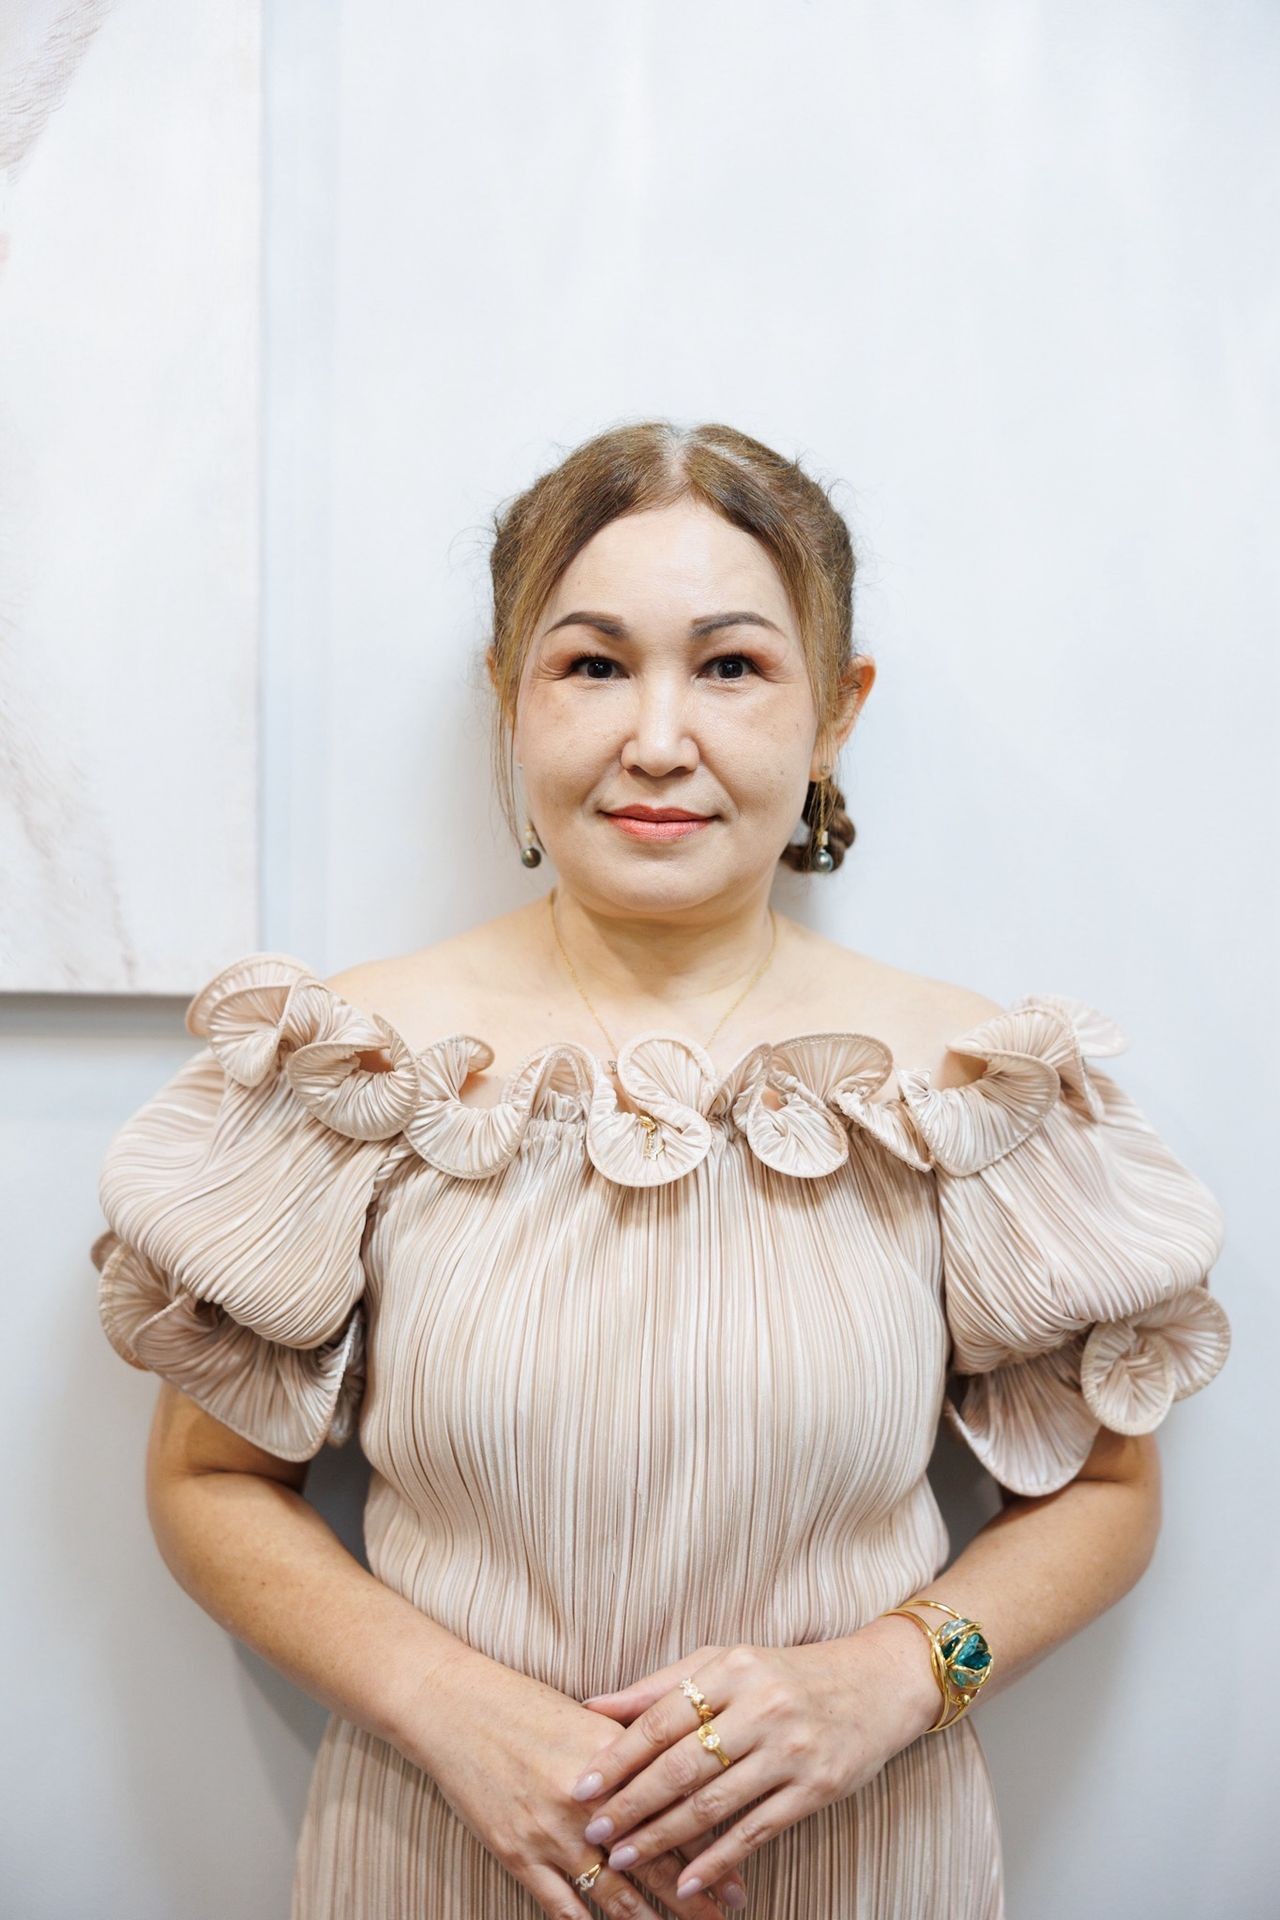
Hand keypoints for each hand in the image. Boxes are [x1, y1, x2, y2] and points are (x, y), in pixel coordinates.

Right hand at [394, 1648, 749, 1915]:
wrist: (455, 1710)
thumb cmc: (523, 1707)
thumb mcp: (587, 1719)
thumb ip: (634, 1749)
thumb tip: (686, 1770)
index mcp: (612, 1761)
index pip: (674, 1814)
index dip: (711, 1849)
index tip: (740, 1878)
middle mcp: (586, 1803)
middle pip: (653, 1861)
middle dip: (694, 1895)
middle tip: (729, 1913)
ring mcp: (549, 1834)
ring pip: (612, 1894)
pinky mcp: (516, 1855)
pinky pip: (562, 1908)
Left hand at [565, 1621, 938, 1899]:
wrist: (876, 1683)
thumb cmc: (785, 1673)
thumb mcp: (726, 1662)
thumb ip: (661, 1686)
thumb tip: (593, 1706)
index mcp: (733, 1668)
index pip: (662, 1718)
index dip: (618, 1757)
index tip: (581, 1786)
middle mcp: (761, 1706)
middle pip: (682, 1764)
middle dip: (632, 1803)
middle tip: (594, 1831)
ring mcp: (791, 1750)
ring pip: (714, 1802)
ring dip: (664, 1836)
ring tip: (624, 1856)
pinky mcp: (816, 1788)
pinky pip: (757, 1830)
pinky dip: (718, 1860)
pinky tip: (687, 1881)